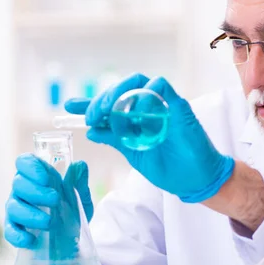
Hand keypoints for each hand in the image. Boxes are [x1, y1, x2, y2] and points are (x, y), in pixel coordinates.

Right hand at [5, 154, 92, 248]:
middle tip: (56, 200)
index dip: (32, 167)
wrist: (74, 236)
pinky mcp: (15, 229)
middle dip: (36, 192)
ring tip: (50, 222)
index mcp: (37, 176)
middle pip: (18, 184)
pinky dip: (18, 235)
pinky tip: (31, 240)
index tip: (46, 178)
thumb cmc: (72, 209)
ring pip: (13, 207)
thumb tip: (80, 165)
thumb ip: (79, 182)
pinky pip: (10, 231)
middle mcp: (23, 190)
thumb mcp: (81, 196)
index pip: (25, 162)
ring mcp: (16, 209)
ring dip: (30, 214)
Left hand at [65, 74, 234, 202]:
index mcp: (136, 121)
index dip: (89, 103)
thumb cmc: (169, 169)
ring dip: (118, 95)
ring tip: (107, 112)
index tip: (69, 106)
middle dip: (101, 100)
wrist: (194, 181)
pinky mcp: (178, 106)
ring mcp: (163, 106)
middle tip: (91, 116)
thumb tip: (92, 131)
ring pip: (137, 83)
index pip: (110, 105)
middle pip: (121, 90)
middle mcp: (148, 109)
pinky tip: (137, 114)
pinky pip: (160, 87)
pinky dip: (145, 95)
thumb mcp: (134, 154)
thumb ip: (115, 139)